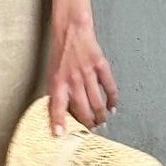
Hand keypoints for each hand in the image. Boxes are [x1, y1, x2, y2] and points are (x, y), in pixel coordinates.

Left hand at [46, 15, 118, 136]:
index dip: (58, 122)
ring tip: (102, 123)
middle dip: (88, 123)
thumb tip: (59, 112)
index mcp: (58, 82)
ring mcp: (88, 73)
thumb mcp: (52, 73)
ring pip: (97, 101)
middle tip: (92, 131)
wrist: (71, 30)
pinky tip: (113, 108)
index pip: (57, 107)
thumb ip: (56, 92)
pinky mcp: (100, 66)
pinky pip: (109, 86)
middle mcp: (73, 79)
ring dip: (100, 115)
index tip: (60, 136)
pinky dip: (113, 99)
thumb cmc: (60, 53)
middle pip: (82, 108)